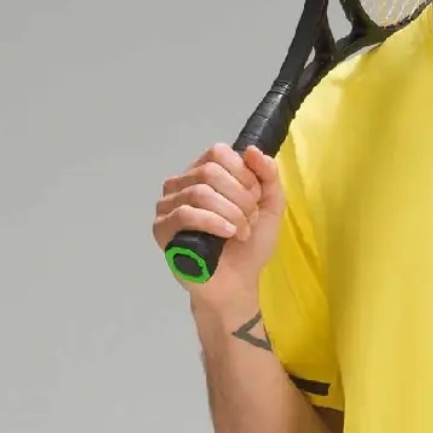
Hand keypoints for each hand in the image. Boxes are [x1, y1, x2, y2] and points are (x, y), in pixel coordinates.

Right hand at [153, 143, 285, 300]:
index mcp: (205, 173)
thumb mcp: (270, 206)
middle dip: (240, 197)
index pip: (218, 153)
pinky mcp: (162, 229)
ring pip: (200, 192)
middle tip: (250, 220)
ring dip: (231, 213)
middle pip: (210, 172)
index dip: (244, 175)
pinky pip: (185, 214)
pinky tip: (228, 234)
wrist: (238, 282)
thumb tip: (251, 150)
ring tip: (241, 232)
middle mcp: (182, 184)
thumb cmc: (250, 244)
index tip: (256, 199)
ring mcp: (168, 205)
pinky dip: (213, 222)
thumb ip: (268, 176)